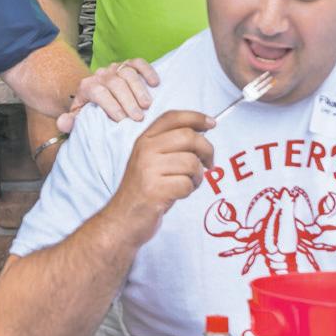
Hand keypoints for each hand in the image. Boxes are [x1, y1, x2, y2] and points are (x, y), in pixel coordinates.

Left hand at [60, 57, 160, 131]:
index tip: (121, 119)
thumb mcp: (78, 118)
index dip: (110, 105)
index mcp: (87, 87)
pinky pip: (138, 63)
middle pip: (115, 83)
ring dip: (139, 89)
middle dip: (127, 101)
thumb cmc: (90, 110)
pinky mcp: (128, 65)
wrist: (96, 96)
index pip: (98, 92)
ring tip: (147, 105)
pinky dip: (147, 71)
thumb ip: (70, 122)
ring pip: (127, 73)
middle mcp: (101, 75)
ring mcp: (115, 68)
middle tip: (138, 117)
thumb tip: (63, 122)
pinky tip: (155, 83)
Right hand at [111, 110, 215, 240]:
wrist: (123, 219)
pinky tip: (179, 194)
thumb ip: (169, 145)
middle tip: (209, 163)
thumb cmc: (144, 190)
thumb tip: (201, 133)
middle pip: (188, 137)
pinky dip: (189, 191)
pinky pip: (187, 184)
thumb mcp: (150, 160)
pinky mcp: (155, 190)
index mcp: (145, 140)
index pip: (172, 117)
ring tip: (189, 183)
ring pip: (191, 162)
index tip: (211, 124)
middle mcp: (145, 151)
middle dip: (207, 150)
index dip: (196, 117)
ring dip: (198, 176)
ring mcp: (148, 170)